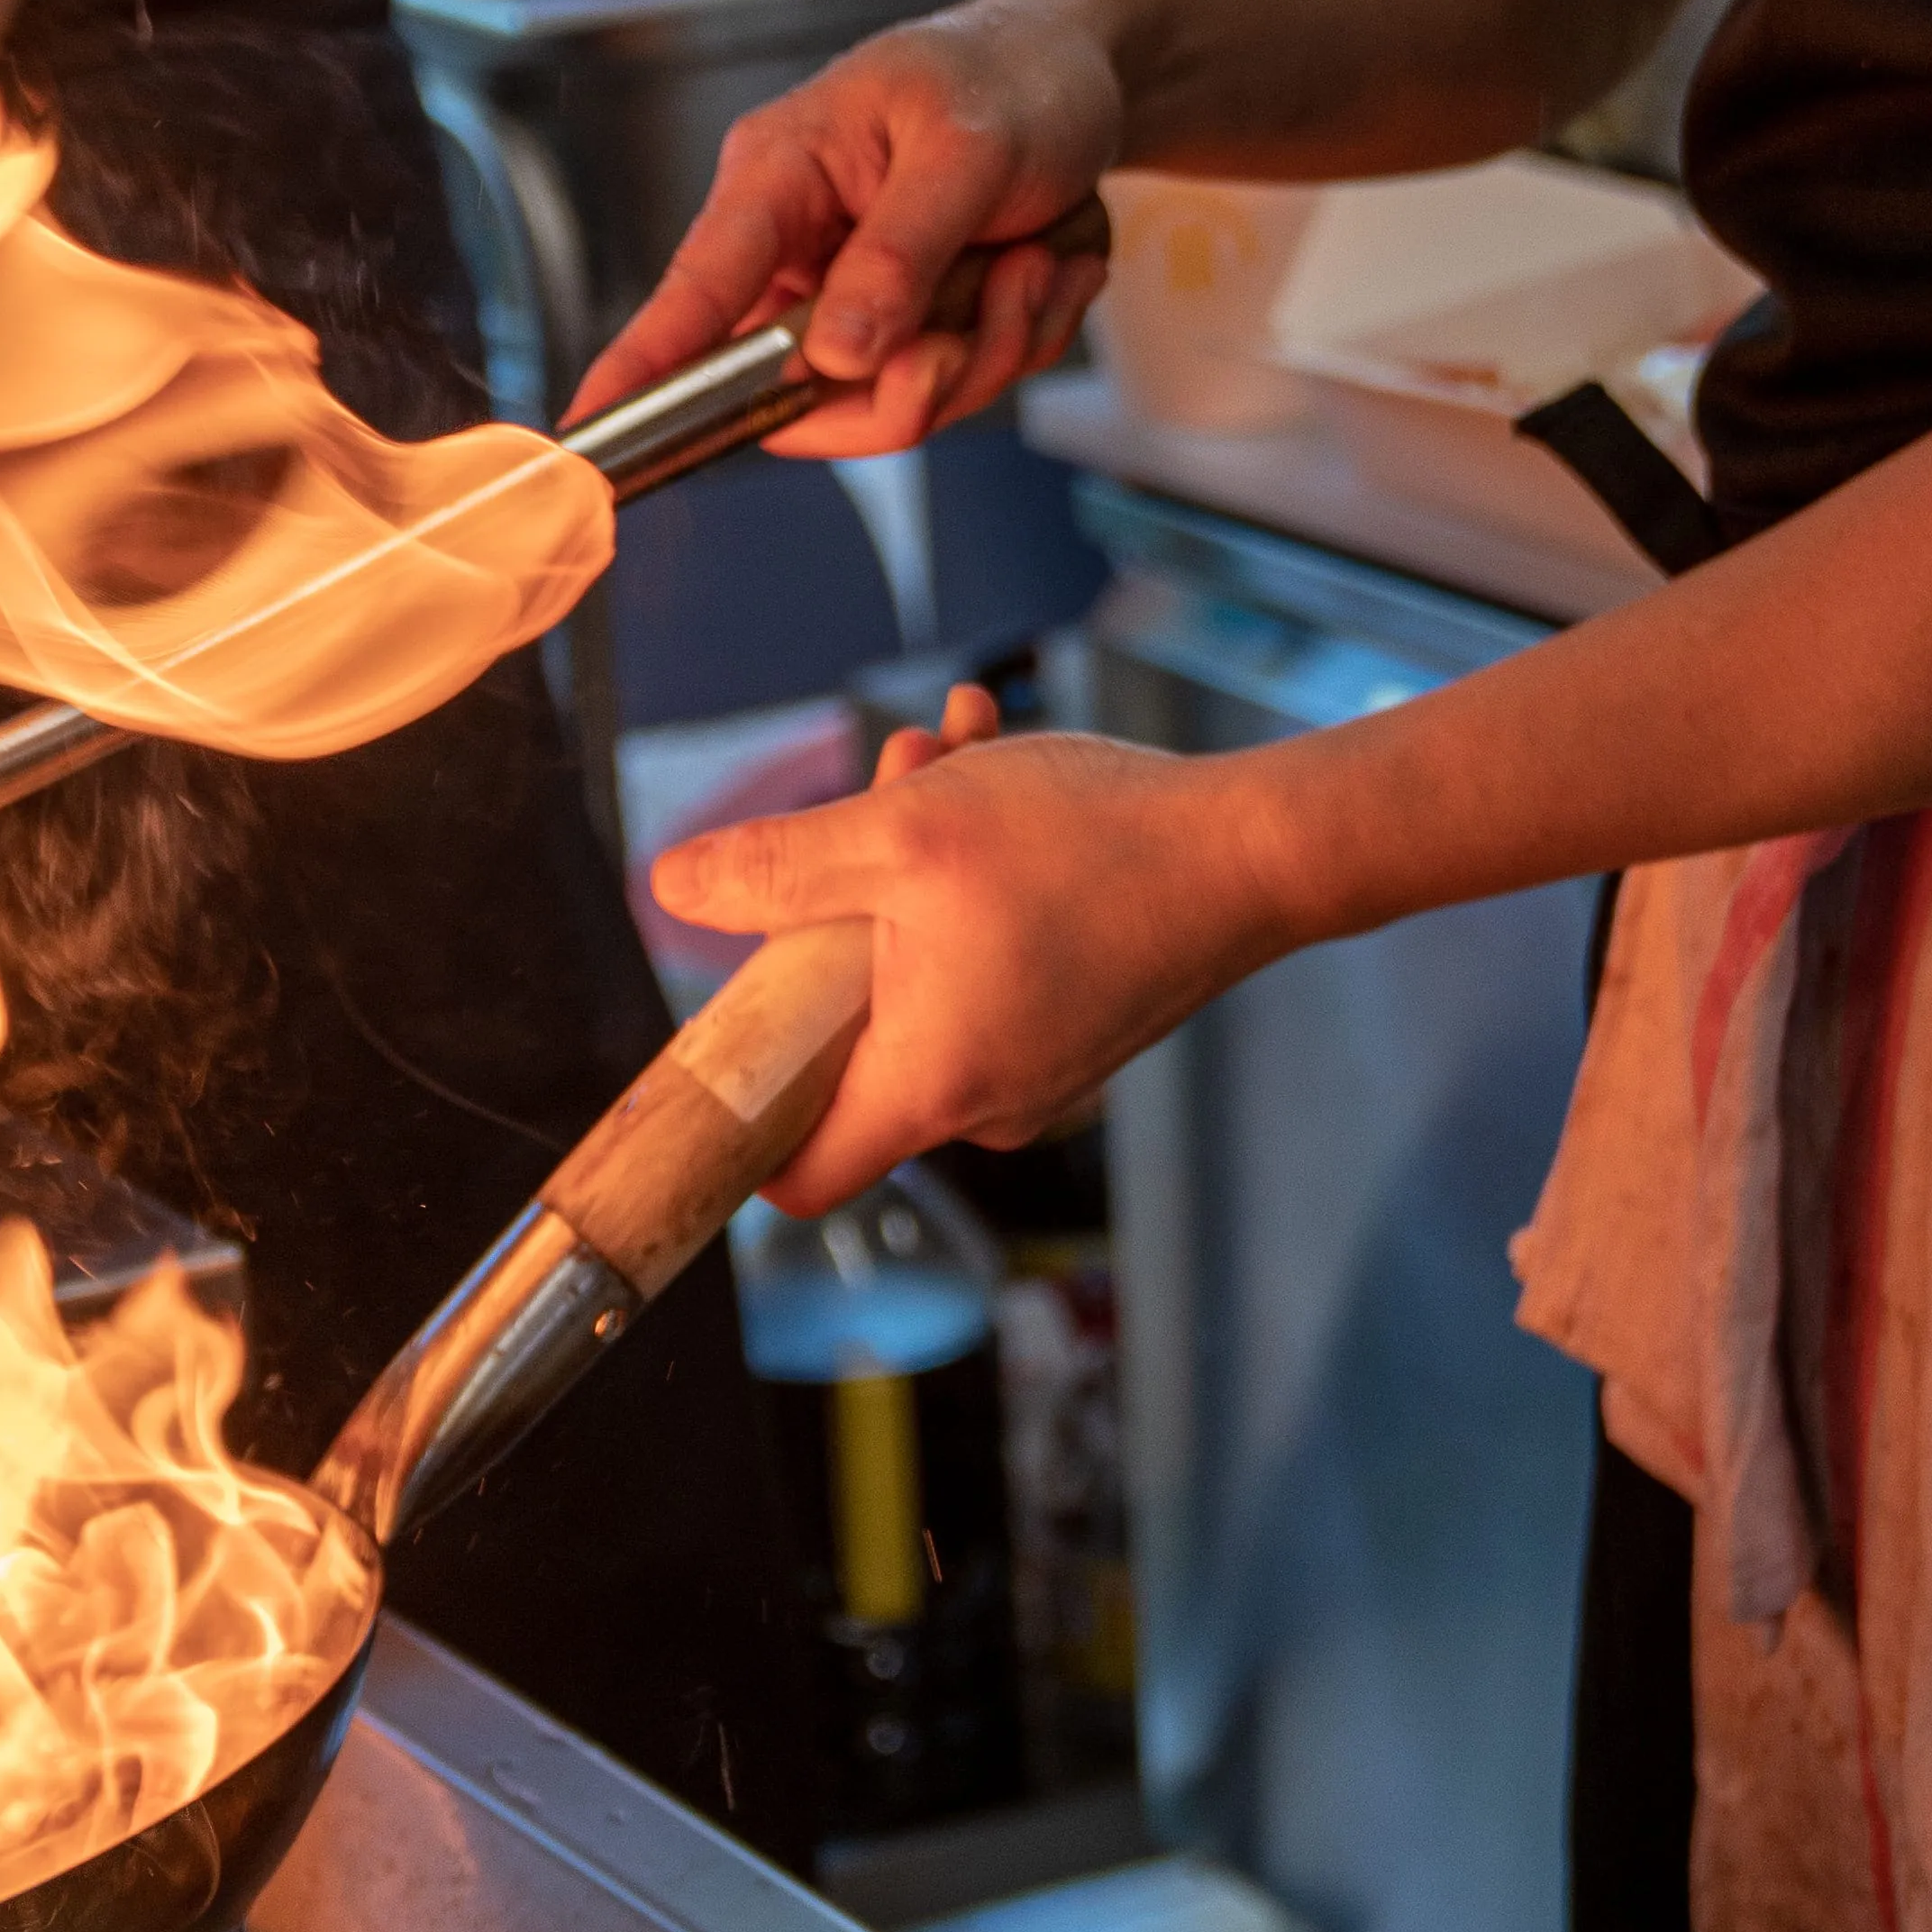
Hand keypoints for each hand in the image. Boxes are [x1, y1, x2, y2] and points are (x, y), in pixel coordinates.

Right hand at [568, 0, 1125, 463]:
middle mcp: (802, 252)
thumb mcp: (965, 149)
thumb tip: (835, 354)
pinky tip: (1046, 261)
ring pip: (898, 398)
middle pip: (812, 387)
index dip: (643, 365)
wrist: (1085, 74)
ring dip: (997, 338)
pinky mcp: (912, 326)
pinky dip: (1026, 332)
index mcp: (778, 179)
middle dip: (928, 365)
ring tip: (1037, 253)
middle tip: (1006, 286)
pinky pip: (961, 384)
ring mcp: (857, 298)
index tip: (590, 427)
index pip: (695, 289)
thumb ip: (899, 252)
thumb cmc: (1012, 77)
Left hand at [652, 688, 1292, 1209]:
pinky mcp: (1076, 1027)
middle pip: (851, 1037)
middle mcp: (984, 1102)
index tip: (721, 1033)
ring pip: (918, 976)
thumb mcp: (899, 833)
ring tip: (943, 757)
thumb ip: (774, 869)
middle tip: (874, 791)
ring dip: (911, 865)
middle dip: (840, 904)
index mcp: (927, 1085)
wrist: (1258, 850)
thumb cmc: (1091, 845)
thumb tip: (673, 889)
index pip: (797, 1174)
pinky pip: (983, 968)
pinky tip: (989, 773)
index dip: (741, 1120)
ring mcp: (1037, 1068)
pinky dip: (972, 884)